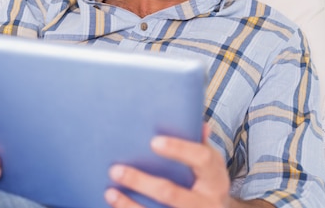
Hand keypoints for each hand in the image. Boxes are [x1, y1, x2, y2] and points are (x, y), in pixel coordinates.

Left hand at [104, 128, 271, 207]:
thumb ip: (201, 145)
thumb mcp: (211, 165)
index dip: (178, 150)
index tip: (153, 142)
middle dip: (142, 182)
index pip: (201, 159)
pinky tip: (116, 205)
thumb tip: (200, 124)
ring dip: (130, 205)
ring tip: (110, 193)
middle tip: (116, 170)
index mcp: (215, 178)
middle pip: (171, 193)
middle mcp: (206, 202)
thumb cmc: (208, 182)